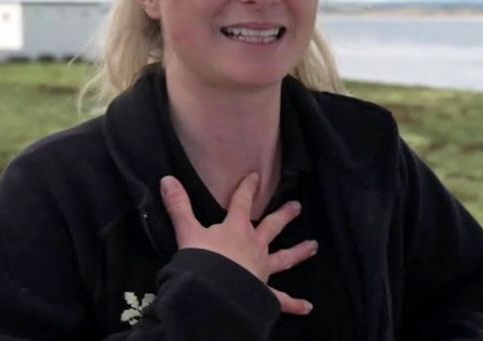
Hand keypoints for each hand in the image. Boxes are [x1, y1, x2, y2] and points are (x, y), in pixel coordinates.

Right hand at [160, 172, 317, 314]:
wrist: (214, 293)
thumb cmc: (202, 260)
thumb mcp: (187, 231)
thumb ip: (179, 206)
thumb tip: (167, 179)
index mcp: (236, 229)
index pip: (242, 202)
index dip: (248, 188)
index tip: (256, 176)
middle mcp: (254, 245)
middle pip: (271, 226)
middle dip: (284, 215)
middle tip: (297, 207)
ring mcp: (261, 269)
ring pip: (283, 259)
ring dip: (299, 253)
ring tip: (314, 246)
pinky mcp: (263, 292)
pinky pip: (281, 299)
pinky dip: (293, 304)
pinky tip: (307, 307)